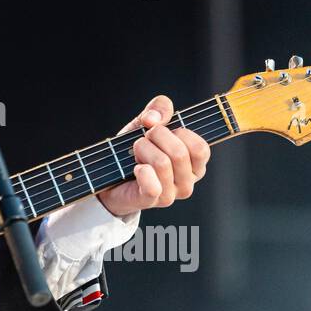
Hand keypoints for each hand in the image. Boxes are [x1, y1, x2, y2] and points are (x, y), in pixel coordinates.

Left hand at [96, 96, 209, 217]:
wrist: (109, 174)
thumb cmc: (133, 149)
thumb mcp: (147, 123)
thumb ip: (159, 109)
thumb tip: (154, 119)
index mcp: (194, 165)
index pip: (201, 148)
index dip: (179, 132)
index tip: (162, 130)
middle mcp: (187, 183)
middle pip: (180, 153)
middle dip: (156, 136)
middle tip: (143, 139)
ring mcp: (171, 195)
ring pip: (162, 163)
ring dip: (142, 150)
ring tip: (135, 154)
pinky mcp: (151, 201)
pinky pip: (152, 185)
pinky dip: (140, 170)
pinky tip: (135, 168)